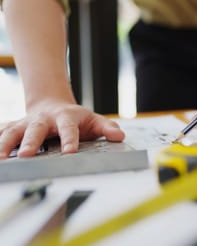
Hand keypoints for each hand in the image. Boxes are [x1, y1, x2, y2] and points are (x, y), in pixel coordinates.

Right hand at [0, 99, 124, 158]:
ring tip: (2, 157)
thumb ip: (107, 128)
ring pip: (13, 131)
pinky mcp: (13, 127)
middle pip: (36, 129)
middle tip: (28, 155)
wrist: (52, 104)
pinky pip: (1, 131)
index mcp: (66, 117)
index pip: (69, 129)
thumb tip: (120, 136)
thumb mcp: (94, 120)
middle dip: (31, 141)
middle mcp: (44, 119)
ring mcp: (26, 122)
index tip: (69, 153)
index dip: (70, 140)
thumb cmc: (75, 118)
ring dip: (6, 143)